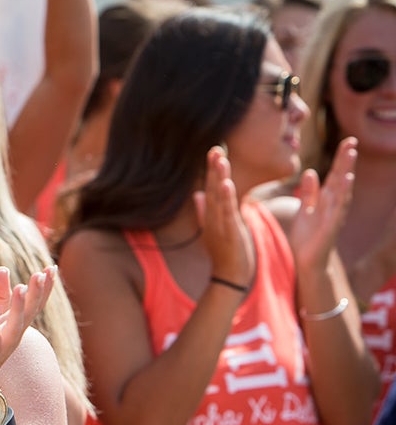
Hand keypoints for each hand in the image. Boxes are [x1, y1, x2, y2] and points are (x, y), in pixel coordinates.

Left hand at [0, 267, 52, 405]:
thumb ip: (0, 295)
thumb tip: (4, 268)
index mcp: (15, 326)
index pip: (34, 305)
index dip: (43, 288)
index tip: (51, 267)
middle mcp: (13, 337)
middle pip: (29, 314)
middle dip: (36, 295)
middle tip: (42, 274)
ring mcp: (1, 349)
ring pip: (15, 328)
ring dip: (19, 308)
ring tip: (21, 287)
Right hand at [193, 146, 253, 286]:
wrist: (229, 276)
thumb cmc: (224, 254)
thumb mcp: (212, 229)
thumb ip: (204, 211)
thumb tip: (196, 194)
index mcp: (211, 215)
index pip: (209, 188)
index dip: (211, 170)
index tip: (216, 151)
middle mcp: (213, 217)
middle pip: (212, 188)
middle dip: (213, 168)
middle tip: (216, 148)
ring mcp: (220, 224)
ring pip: (219, 197)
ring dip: (218, 178)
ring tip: (220, 160)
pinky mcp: (229, 232)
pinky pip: (227, 212)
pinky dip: (226, 198)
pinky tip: (226, 184)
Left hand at [288, 137, 356, 275]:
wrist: (306, 261)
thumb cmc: (306, 237)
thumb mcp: (304, 210)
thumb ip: (308, 192)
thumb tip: (310, 171)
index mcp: (325, 200)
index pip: (335, 175)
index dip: (341, 159)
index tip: (348, 141)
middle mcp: (333, 205)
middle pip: (341, 178)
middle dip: (346, 161)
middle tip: (352, 141)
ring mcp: (334, 215)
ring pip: (342, 190)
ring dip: (346, 172)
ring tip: (350, 155)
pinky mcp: (331, 226)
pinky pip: (338, 208)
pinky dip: (342, 195)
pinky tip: (346, 182)